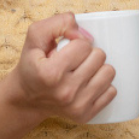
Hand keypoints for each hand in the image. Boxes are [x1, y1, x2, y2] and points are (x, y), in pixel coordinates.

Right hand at [0, 13, 116, 138]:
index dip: (77, 43)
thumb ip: (57, 23)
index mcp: (50, 73)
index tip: (67, 50)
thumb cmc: (32, 64)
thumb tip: (83, 33)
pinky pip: (111, 91)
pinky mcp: (85, 115)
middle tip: (75, 60)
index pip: (84, 45)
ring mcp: (76, 106)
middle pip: (99, 57)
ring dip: (98, 68)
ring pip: (109, 73)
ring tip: (83, 70)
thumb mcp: (35, 36)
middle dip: (89, 54)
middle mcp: (64, 93)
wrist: (26, 98)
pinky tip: (88, 84)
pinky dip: (102, 85)